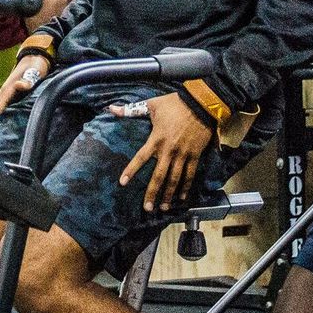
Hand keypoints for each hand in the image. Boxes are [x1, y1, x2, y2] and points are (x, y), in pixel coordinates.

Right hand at [0, 57, 44, 123]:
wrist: (34, 57)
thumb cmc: (35, 66)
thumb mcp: (34, 71)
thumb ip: (28, 80)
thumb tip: (21, 85)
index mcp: (7, 90)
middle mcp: (3, 93)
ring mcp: (6, 95)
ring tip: (1, 138)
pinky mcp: (10, 96)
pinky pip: (2, 109)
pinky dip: (2, 118)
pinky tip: (7, 127)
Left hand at [111, 92, 213, 212]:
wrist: (201, 103)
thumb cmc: (175, 104)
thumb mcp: (152, 104)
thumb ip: (131, 110)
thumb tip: (111, 109)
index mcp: (156, 139)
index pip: (140, 158)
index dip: (131, 170)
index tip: (122, 183)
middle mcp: (169, 150)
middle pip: (158, 176)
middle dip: (152, 193)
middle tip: (147, 208)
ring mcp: (183, 154)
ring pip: (175, 179)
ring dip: (168, 195)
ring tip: (163, 208)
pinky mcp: (195, 155)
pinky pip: (190, 174)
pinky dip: (186, 187)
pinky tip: (182, 198)